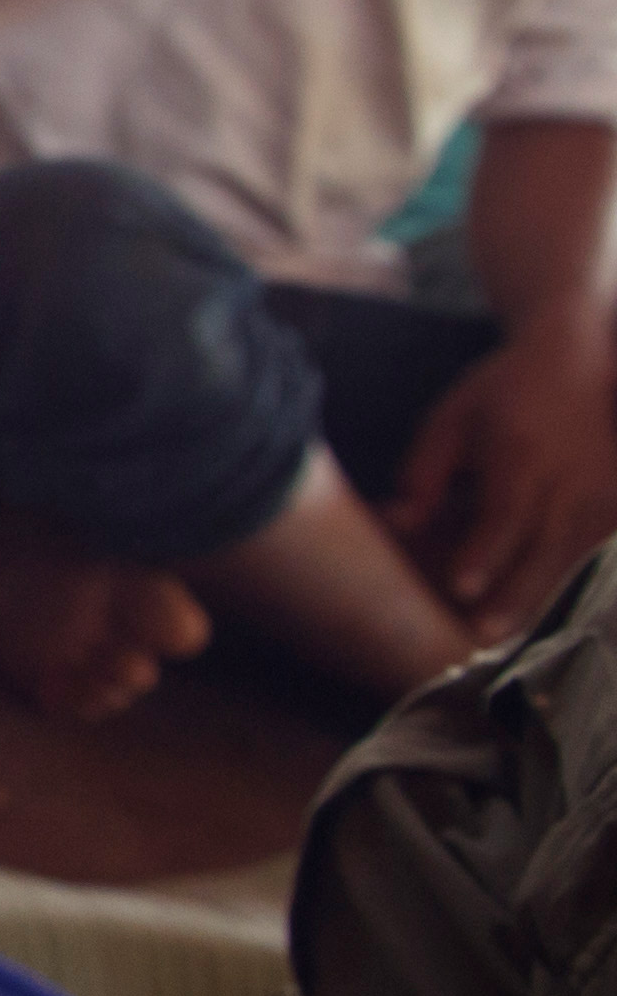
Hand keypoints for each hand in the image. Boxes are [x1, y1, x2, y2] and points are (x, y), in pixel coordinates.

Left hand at [394, 333, 616, 636]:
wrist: (574, 358)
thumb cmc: (499, 393)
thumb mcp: (450, 420)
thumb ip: (424, 473)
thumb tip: (399, 521)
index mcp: (522, 453)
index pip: (504, 513)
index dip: (483, 553)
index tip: (460, 586)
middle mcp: (570, 475)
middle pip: (543, 545)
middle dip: (514, 593)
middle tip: (484, 635)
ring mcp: (602, 490)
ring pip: (572, 556)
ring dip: (541, 597)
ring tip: (506, 638)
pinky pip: (591, 550)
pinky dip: (566, 579)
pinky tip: (538, 616)